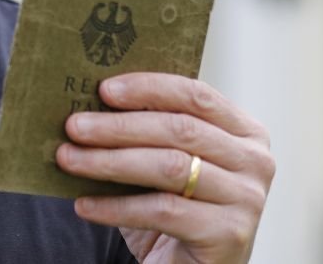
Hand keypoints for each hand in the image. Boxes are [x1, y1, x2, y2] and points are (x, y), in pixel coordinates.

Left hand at [55, 73, 273, 263]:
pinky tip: (84, 205)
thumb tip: (89, 105)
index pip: (195, 95)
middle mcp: (254, 162)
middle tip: (74, 126)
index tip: (103, 89)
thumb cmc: (175, 208)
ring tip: (68, 159)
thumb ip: (147, 131)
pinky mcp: (230, 235)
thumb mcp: (166, 162)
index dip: (148, 88)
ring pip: (170, 167)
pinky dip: (116, 206)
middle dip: (118, 126)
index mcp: (243, 131)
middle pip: (179, 130)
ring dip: (110, 161)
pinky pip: (163, 212)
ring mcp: (248, 199)